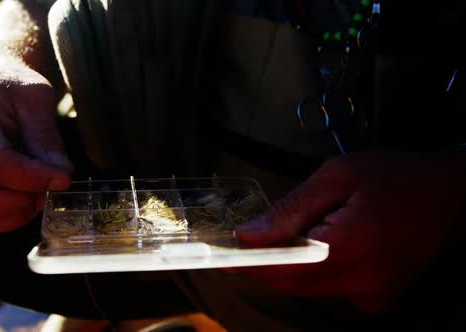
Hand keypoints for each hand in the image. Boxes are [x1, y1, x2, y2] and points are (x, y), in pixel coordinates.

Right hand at [0, 58, 72, 232]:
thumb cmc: (13, 84)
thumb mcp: (35, 96)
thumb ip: (45, 135)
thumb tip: (60, 173)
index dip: (33, 178)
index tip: (64, 178)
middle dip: (18, 202)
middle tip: (49, 189)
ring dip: (13, 214)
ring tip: (40, 194)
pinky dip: (6, 219)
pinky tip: (29, 200)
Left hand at [235, 152, 465, 312]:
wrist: (452, 195)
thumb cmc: (395, 176)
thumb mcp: (338, 176)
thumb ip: (291, 209)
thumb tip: (250, 235)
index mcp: (351, 248)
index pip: (282, 269)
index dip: (248, 264)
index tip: (222, 255)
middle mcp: (361, 282)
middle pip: (291, 284)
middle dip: (265, 264)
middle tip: (249, 241)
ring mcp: (371, 296)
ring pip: (307, 288)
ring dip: (289, 266)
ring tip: (290, 235)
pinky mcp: (377, 300)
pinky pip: (328, 290)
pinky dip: (313, 271)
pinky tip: (321, 246)